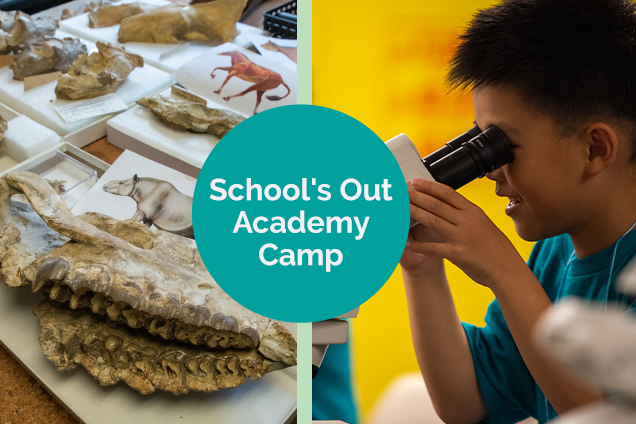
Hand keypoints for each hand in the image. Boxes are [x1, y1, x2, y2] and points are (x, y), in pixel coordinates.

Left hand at [406, 178, 523, 288]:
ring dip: (415, 212)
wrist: (507, 270)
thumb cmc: (496, 248)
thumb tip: (449, 205)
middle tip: (403, 191)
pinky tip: (407, 243)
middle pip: (437, 204)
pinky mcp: (457, 254)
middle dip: (417, 196)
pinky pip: (433, 247)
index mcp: (473, 211)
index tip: (416, 182)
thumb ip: (466, 215)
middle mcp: (467, 221)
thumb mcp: (483, 224)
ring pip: (433, 220)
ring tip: (402, 207)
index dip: (430, 186)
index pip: (448, 193)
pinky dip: (419, 245)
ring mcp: (461, 237)